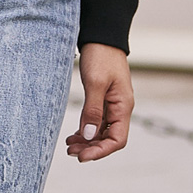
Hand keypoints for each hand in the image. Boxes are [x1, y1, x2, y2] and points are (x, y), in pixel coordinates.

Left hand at [67, 45, 132, 161]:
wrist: (101, 36)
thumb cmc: (101, 56)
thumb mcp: (95, 83)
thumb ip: (92, 111)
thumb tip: (89, 136)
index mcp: (123, 106)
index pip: (117, 140)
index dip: (100, 151)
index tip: (82, 156)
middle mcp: (120, 108)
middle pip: (109, 139)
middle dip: (91, 148)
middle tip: (70, 151)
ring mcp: (112, 105)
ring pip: (101, 132)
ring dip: (87, 141)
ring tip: (69, 145)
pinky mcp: (103, 100)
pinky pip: (96, 122)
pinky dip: (85, 130)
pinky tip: (74, 134)